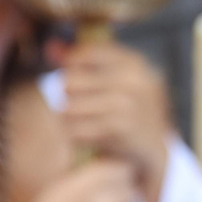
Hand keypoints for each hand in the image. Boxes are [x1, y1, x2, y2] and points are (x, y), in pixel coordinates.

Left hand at [61, 41, 171, 201]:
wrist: (150, 153)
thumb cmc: (126, 114)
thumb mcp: (111, 82)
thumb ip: (80, 62)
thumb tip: (51, 47)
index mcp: (134, 63)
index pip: (83, 54)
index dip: (72, 69)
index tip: (80, 85)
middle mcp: (134, 80)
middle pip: (70, 82)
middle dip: (69, 99)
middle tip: (84, 110)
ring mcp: (129, 104)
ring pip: (69, 108)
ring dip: (70, 121)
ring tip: (85, 125)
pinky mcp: (120, 129)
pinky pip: (75, 130)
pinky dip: (76, 138)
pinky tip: (89, 139)